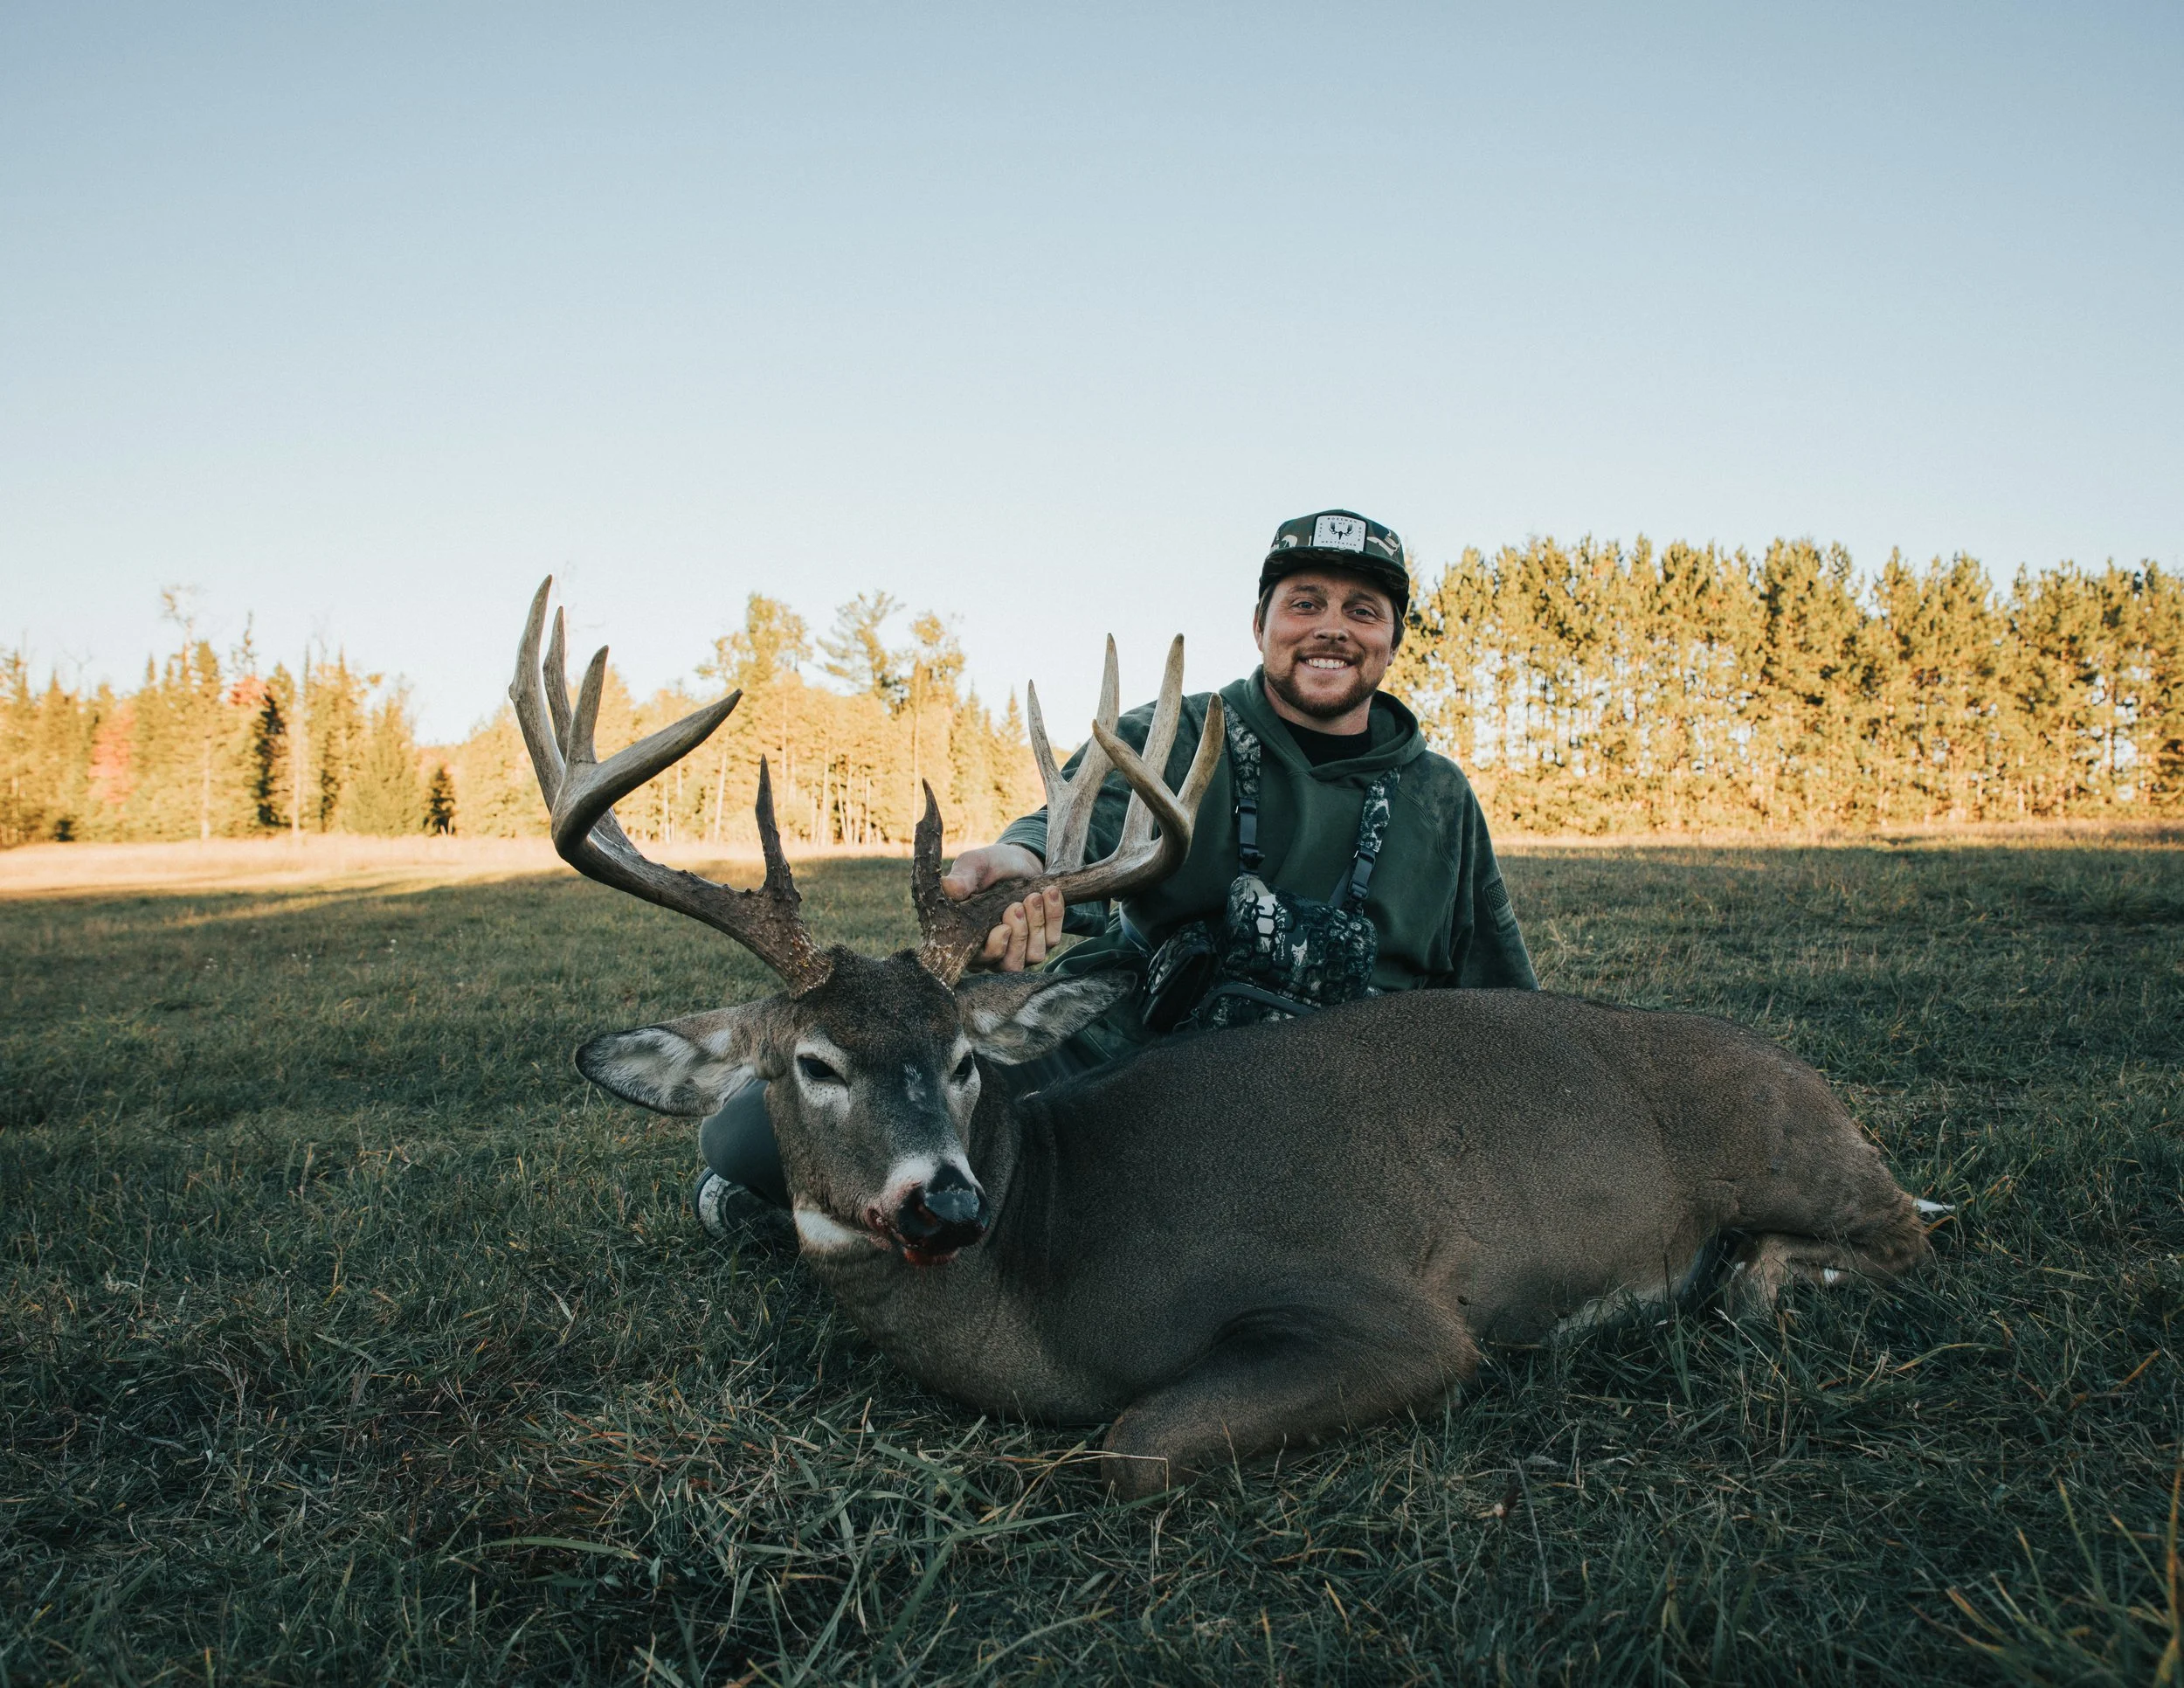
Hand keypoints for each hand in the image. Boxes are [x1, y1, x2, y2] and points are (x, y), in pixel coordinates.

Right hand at [942, 844, 1065, 972]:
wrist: (1017, 861)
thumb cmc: (989, 867)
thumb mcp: (973, 866)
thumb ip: (962, 879)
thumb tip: (948, 887)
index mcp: (970, 940)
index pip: (980, 961)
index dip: (994, 949)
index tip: (1003, 927)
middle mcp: (995, 952)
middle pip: (1010, 964)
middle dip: (1019, 935)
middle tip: (1016, 905)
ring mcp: (1022, 950)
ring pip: (1034, 955)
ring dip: (1036, 924)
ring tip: (1033, 896)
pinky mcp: (1043, 941)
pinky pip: (1052, 939)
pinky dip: (1054, 916)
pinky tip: (1049, 893)